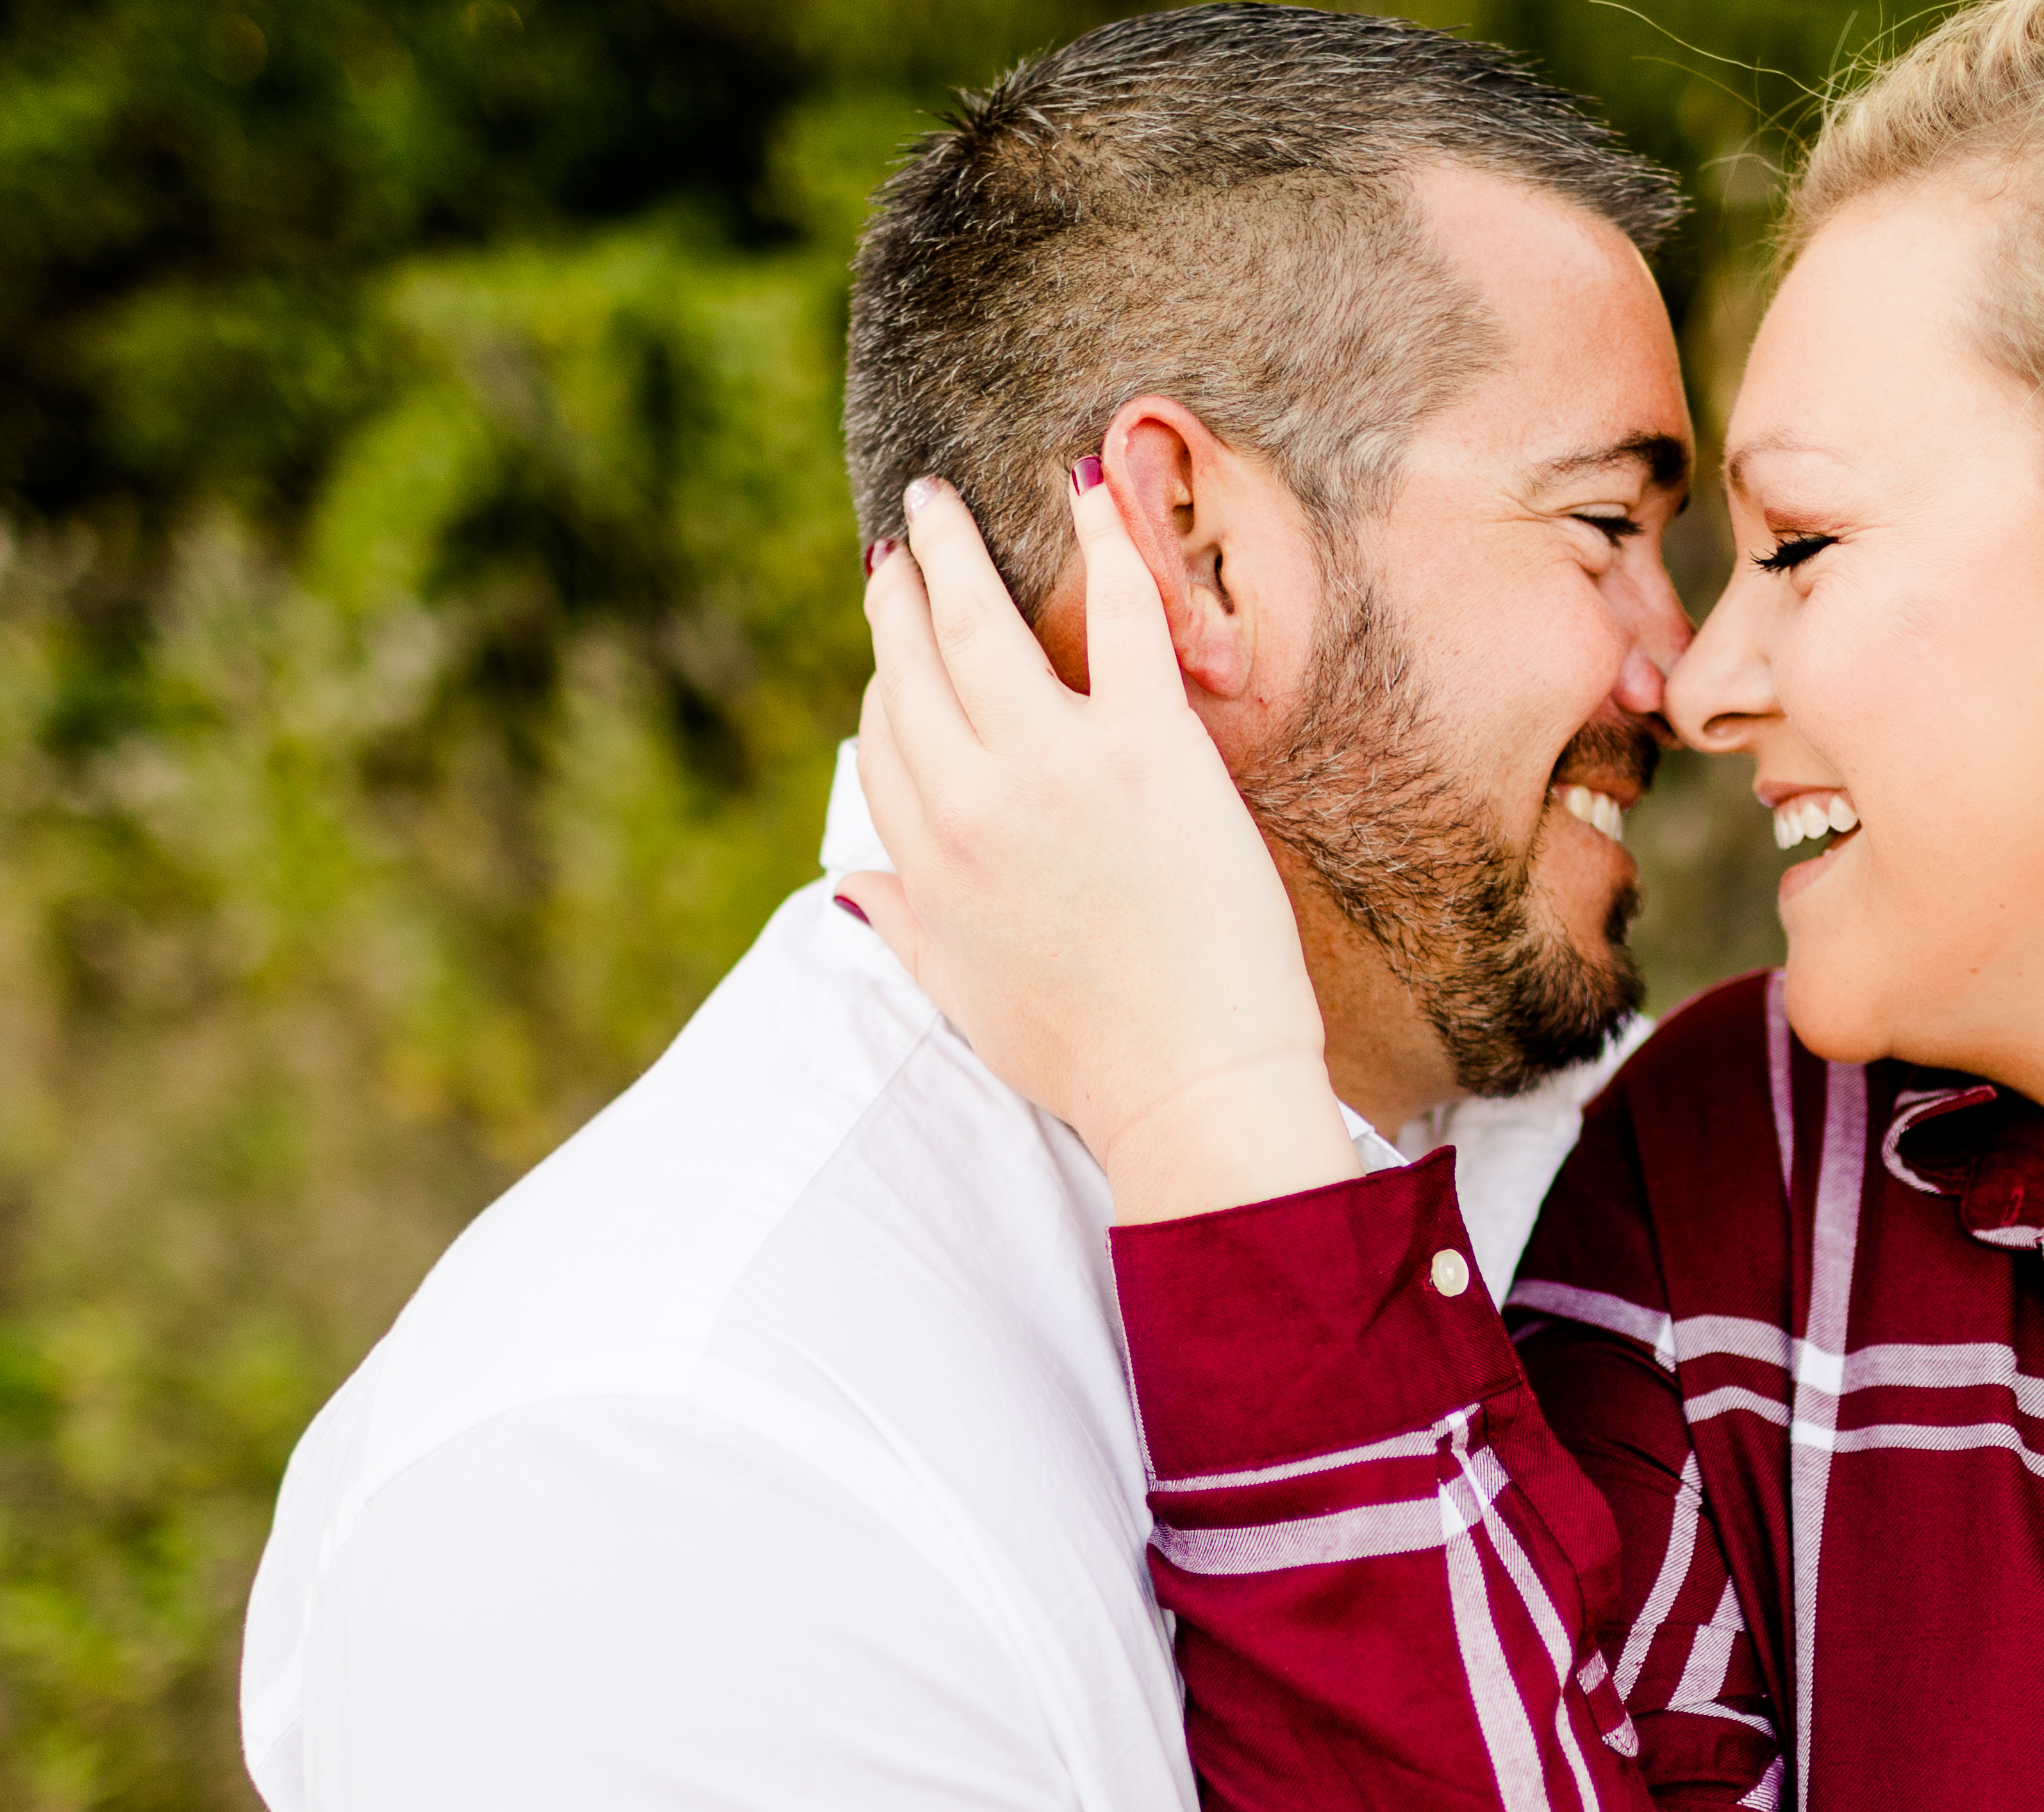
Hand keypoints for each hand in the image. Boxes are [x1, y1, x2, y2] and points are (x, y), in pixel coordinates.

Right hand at [840, 468, 1357, 1223]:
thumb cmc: (1091, 1060)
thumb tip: (851, 891)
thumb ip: (906, 932)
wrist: (1192, 1090)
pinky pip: (1118, 619)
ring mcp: (1056, 768)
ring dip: (955, 548)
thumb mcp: (967, 1002)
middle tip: (905, 532)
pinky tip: (1086, 489)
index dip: (886, 682)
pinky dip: (1102, 545)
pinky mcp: (1148, 749)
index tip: (896, 643)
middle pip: (914, 666)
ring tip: (943, 501)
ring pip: (980, 625)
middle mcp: (973, 803)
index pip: (882, 742)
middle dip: (903, 589)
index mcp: (929, 863)